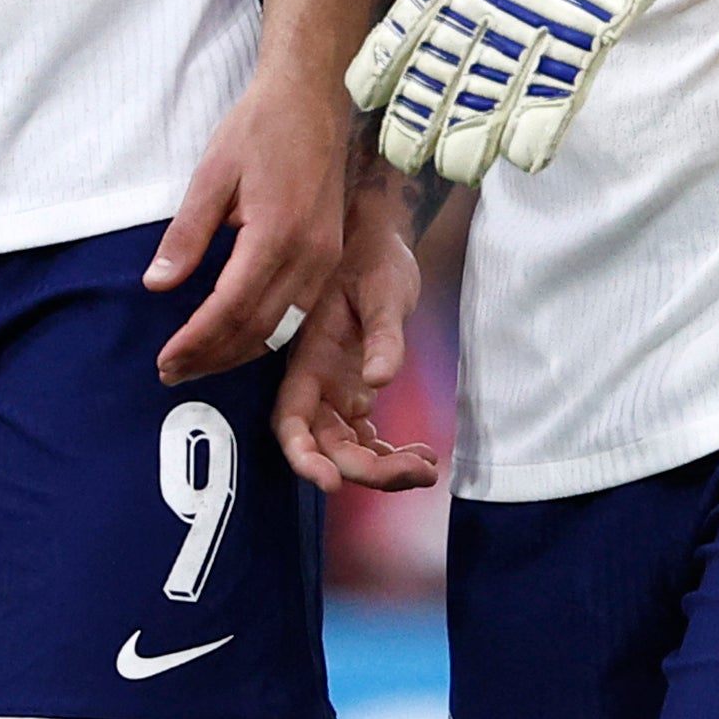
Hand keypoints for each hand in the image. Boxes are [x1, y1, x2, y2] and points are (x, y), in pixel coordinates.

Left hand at [147, 62, 350, 383]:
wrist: (314, 97)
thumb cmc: (260, 127)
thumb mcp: (212, 173)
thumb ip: (186, 233)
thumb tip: (157, 285)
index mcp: (277, 233)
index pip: (230, 308)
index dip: (195, 340)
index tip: (165, 359)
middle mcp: (309, 255)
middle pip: (258, 329)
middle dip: (213, 357)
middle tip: (172, 371)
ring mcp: (325, 258)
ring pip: (281, 328)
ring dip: (238, 352)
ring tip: (199, 363)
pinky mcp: (330, 255)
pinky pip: (298, 311)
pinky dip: (265, 333)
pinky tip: (238, 337)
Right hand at [273, 181, 438, 493]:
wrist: (377, 235)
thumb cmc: (374, 256)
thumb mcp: (385, 289)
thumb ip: (383, 334)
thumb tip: (378, 380)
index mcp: (309, 356)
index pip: (292, 420)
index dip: (304, 456)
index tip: (331, 483)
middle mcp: (315, 380)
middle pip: (325, 444)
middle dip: (364, 470)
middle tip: (415, 472)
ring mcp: (334, 388)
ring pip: (346, 446)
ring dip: (381, 468)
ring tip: (426, 468)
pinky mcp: (353, 388)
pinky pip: (363, 435)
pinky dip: (388, 452)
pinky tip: (421, 454)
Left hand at [351, 0, 715, 183]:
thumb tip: (422, 1)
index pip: (396, 38)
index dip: (378, 78)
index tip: (369, 104)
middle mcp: (482, 6)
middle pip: (431, 88)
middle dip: (411, 133)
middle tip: (406, 159)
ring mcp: (532, 30)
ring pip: (482, 113)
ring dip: (465, 152)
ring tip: (458, 170)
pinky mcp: (582, 47)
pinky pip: (547, 113)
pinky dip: (530, 145)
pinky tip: (521, 161)